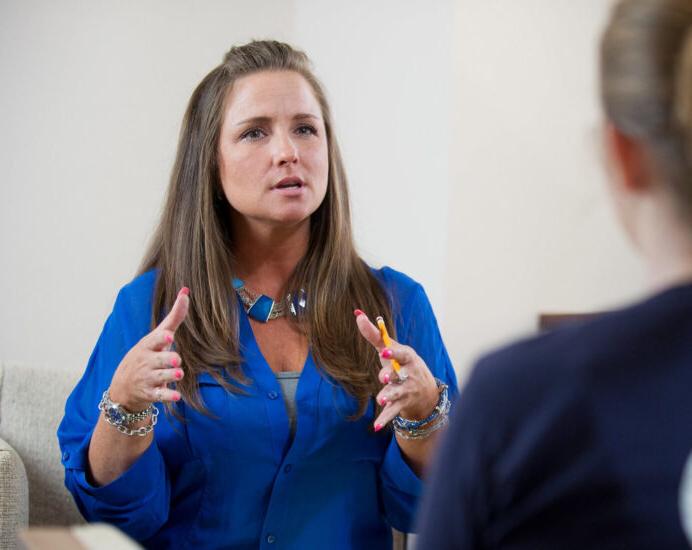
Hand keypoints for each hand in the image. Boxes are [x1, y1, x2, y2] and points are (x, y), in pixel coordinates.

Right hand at [109, 287, 189, 410]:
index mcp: (148, 346)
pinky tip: (177, 396)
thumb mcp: (157, 336)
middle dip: (167, 359)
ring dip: (170, 375)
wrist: (124, 386)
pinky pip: (160, 395)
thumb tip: (186, 291)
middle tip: (176, 359)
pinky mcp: (150, 393)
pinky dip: (168, 396)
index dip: (161, 338)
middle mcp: (147, 361)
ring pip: (161, 376)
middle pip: (159, 359)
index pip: (154, 340)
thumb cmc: (147, 354)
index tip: (169, 336)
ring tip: (178, 373)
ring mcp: (148, 378)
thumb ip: (173, 317)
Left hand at [354, 310, 438, 430]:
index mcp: (407, 358)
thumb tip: (357, 313)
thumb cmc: (403, 364)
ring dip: (389, 396)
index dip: (393, 353)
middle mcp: (409, 374)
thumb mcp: (392, 349)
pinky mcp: (402, 405)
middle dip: (391, 376)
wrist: (425, 393)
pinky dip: (384, 420)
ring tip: (380, 399)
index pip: (401, 354)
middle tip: (383, 378)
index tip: (382, 351)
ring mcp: (406, 391)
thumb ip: (375, 334)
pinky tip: (376, 427)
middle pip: (399, 375)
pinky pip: (393, 413)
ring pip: (396, 394)